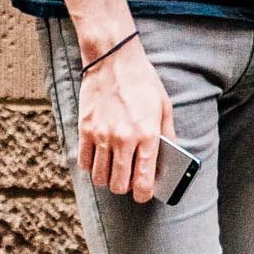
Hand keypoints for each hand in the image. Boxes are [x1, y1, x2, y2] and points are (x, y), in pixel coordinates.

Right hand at [77, 35, 174, 202]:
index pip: (144, 181)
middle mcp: (123, 139)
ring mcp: (101, 135)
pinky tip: (99, 158)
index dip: (144, 195)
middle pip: (119, 185)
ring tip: (114, 169)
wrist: (113, 58)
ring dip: (108, 178)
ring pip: (100, 178)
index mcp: (147, 135)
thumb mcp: (164, 107)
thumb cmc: (142, 81)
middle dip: (125, 188)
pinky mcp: (85, 129)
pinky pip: (84, 163)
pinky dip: (91, 166)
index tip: (144, 194)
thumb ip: (168, 136)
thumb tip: (169, 160)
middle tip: (129, 180)